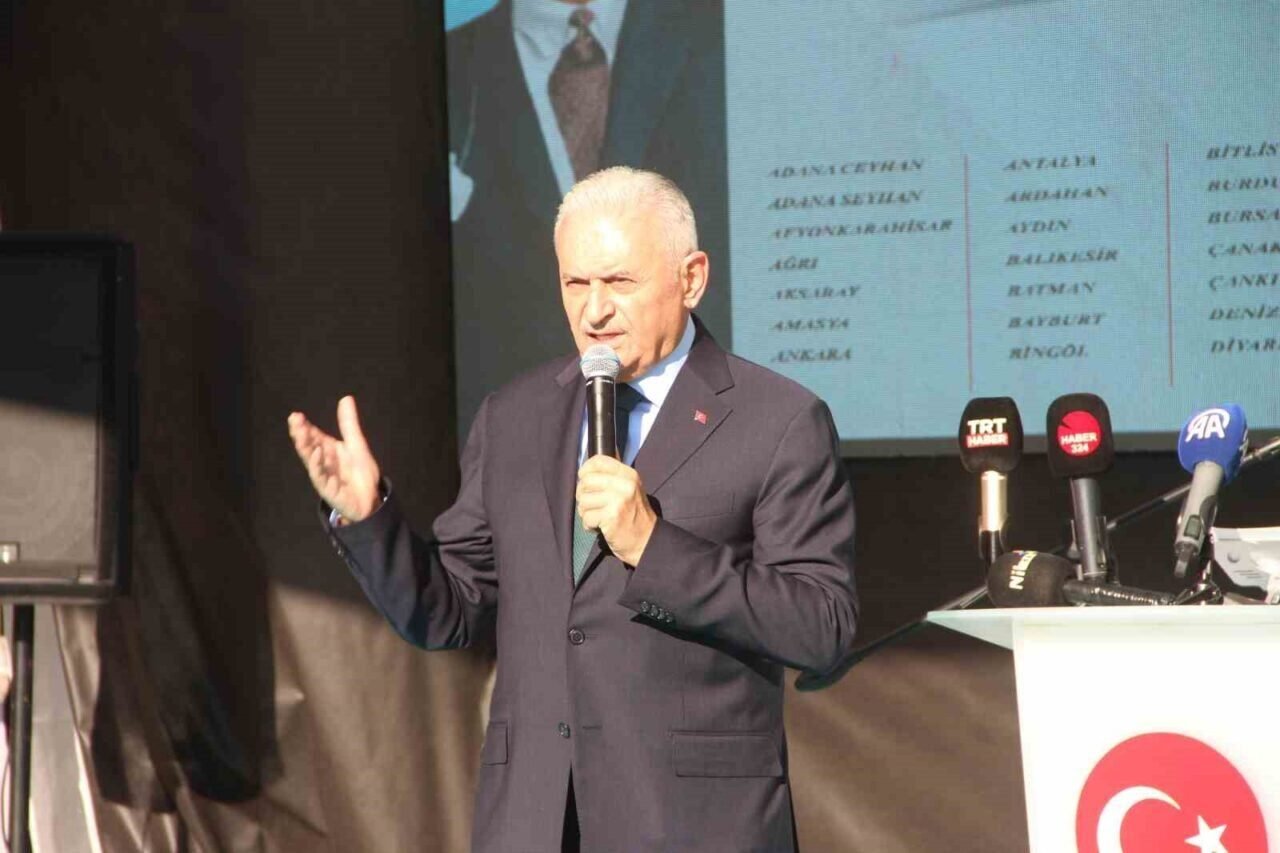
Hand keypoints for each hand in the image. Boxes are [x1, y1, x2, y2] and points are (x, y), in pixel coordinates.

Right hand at [288, 396, 381, 522]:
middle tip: (294, 420)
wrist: (371, 498)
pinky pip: (320, 476)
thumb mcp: (356, 444)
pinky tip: (316, 453)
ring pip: (310, 459)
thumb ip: (349, 423)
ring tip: (300, 434)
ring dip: (305, 447)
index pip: (313, 435)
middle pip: (308, 445)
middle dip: (300, 433)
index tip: (296, 415)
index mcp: (327, 449)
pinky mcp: (329, 488)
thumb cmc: (359, 473)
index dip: (305, 426)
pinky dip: (317, 465)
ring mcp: (324, 475)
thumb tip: (345, 398)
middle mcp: (322, 461)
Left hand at [575, 455, 656, 566]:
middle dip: (582, 494)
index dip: (585, 470)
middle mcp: (624, 484)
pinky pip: (587, 517)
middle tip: (590, 504)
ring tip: (597, 517)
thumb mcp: (629, 489)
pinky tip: (598, 526)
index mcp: (628, 475)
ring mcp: (618, 500)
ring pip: (583, 500)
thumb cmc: (633, 515)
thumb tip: (587, 468)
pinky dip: (589, 525)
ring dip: (585, 512)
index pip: (599, 461)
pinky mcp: (611, 517)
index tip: (585, 480)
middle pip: (586, 481)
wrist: (646, 540)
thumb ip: (611, 477)